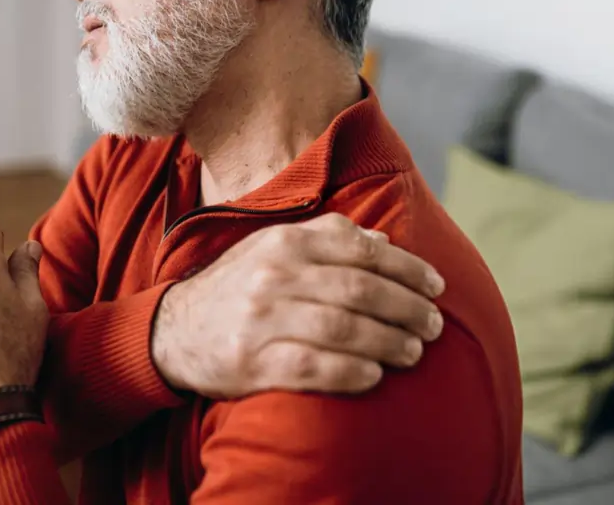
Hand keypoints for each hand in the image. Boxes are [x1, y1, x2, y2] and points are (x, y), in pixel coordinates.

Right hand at [151, 213, 445, 397]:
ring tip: (414, 351)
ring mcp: (261, 320)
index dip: (407, 269)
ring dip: (388, 342)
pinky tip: (375, 375)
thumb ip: (327, 239)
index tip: (437, 286)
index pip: (361, 250)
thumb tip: (383, 242)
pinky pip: (313, 367)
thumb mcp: (275, 248)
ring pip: (342, 329)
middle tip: (434, 324)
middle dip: (406, 308)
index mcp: (285, 242)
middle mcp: (273, 276)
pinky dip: (351, 372)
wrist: (176, 330)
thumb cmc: (240, 286)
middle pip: (359, 290)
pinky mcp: (252, 362)